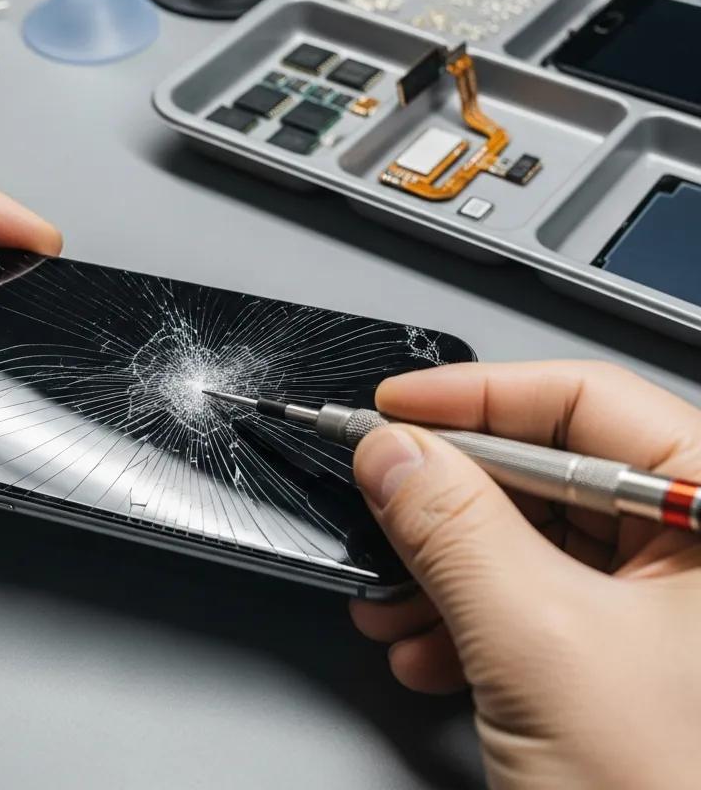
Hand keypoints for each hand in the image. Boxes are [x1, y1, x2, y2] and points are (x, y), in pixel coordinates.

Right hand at [351, 361, 700, 789]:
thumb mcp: (542, 646)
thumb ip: (455, 529)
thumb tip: (392, 452)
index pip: (586, 397)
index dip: (477, 395)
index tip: (396, 407)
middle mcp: (700, 547)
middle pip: (549, 469)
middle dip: (448, 497)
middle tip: (378, 494)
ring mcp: (666, 605)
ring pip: (531, 537)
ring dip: (444, 564)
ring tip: (390, 597)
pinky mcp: (629, 652)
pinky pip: (533, 597)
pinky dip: (466, 614)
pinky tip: (426, 645)